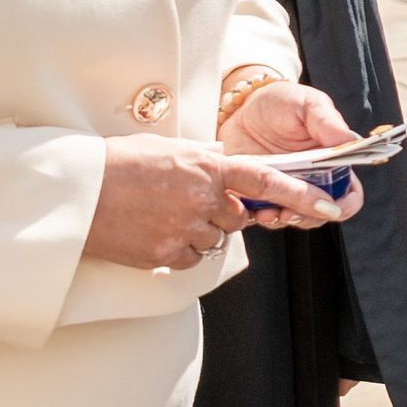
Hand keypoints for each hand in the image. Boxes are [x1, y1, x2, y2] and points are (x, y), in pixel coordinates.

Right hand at [84, 137, 310, 272]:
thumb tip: (223, 157)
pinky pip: (191, 258)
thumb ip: (202, 155)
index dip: (301, 194)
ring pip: (214, 239)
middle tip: (188, 203)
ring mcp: (186, 229)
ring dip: (199, 231)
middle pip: (237, 217)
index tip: (329, 205)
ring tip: (162, 215)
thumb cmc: (118, 164)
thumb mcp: (166, 148)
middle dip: (223, 213)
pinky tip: (155, 233)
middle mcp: (203, 199)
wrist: (77, 193)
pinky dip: (180, 249)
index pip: (265, 181)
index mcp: (207, 168)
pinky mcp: (167, 255)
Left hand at [220, 77, 364, 226]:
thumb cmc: (280, 102)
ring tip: (270, 211)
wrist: (240, 106)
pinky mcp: (260, 194)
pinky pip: (265, 215)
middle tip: (291, 211)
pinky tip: (255, 209)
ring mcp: (286, 189)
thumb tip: (350, 140)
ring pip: (294, 218)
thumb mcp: (306, 104)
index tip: (333, 204)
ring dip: (285, 220)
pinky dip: (262, 217)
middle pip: (322, 213)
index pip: (350, 194)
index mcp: (332, 162)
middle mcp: (312, 180)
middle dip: (309, 217)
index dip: (345, 204)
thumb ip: (327, 121)